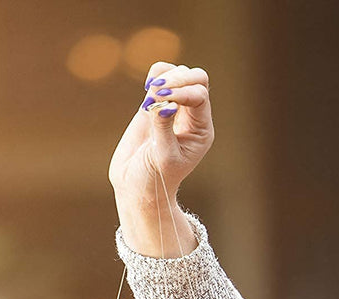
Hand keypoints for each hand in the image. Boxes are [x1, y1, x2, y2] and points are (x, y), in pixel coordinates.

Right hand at [109, 62, 213, 205]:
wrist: (137, 186)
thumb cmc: (154, 178)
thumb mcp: (161, 157)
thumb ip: (163, 127)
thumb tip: (165, 102)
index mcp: (201, 130)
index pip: (200, 96)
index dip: (182, 91)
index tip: (161, 99)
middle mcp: (192, 116)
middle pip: (197, 78)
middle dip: (177, 78)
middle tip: (156, 90)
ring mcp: (174, 107)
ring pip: (180, 73)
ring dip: (164, 77)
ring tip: (148, 97)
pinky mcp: (155, 104)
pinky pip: (161, 76)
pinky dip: (155, 75)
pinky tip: (146, 90)